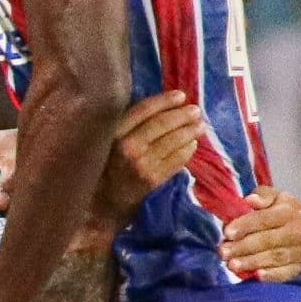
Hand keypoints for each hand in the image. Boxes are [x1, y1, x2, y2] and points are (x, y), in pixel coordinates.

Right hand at [94, 92, 203, 222]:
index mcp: (113, 134)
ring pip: (172, 142)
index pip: (143, 110)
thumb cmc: (102, 171)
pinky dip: (187, 152)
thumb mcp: (104, 145)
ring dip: (189, 132)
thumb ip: (125, 128)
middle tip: (196, 110)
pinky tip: (193, 145)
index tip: (180, 95)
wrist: (99, 207)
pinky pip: (176, 162)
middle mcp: (128, 147)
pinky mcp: (152, 180)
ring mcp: (142, 164)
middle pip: (161, 124)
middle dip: (182, 115)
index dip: (164, 101)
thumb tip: (156, 110)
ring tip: (200, 126)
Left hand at [221, 187, 300, 281]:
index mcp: (289, 212)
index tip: (227, 232)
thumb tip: (250, 200)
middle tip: (223, 252)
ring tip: (232, 265)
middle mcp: (297, 231)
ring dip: (253, 262)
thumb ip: (264, 195)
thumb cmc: (292, 213)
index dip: (246, 225)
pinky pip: (288, 273)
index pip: (265, 218)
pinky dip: (273, 275)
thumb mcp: (281, 199)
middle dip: (244, 247)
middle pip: (268, 240)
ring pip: (275, 257)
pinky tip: (257, 276)